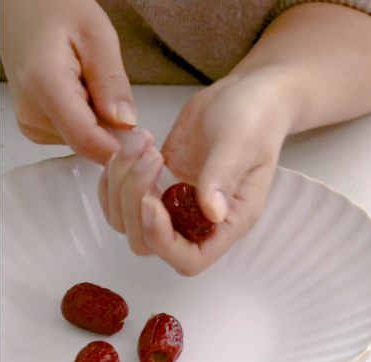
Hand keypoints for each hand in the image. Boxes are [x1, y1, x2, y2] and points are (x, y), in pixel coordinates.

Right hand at [0, 0, 135, 163]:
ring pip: (87, 142)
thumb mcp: (98, 36)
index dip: (123, 149)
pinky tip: (85, 93)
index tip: (148, 143)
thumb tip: (126, 123)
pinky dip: (92, 120)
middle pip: (90, 144)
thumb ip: (112, 82)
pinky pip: (79, 136)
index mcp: (43, 84)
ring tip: (93, 85)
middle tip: (121, 98)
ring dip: (104, 122)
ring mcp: (31, 123)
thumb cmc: (58, 11)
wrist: (24, 9)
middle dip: (116, 131)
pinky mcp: (36, 127)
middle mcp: (31, 112)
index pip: (86, 140)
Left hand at [99, 70, 292, 275]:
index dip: (163, 241)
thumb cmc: (256, 119)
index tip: (151, 201)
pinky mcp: (159, 182)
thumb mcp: (242, 143)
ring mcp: (176, 202)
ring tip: (142, 144)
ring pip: (127, 220)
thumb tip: (212, 213)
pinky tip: (131, 146)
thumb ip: (223, 176)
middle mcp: (200, 219)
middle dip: (135, 204)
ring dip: (122, 184)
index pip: (190, 258)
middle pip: (148, 243)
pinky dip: (114, 175)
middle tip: (149, 159)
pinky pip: (121, 196)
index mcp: (229, 220)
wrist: (248, 94)